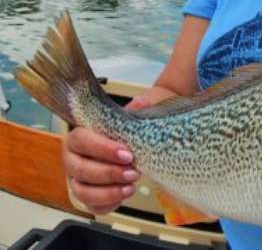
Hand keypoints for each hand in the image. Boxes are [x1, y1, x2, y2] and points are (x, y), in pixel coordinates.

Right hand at [61, 95, 150, 214]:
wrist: (125, 148)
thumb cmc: (121, 134)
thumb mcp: (127, 120)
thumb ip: (132, 111)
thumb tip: (142, 102)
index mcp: (78, 137)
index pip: (82, 140)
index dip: (103, 149)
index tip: (127, 154)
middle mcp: (72, 160)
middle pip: (81, 170)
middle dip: (109, 173)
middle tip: (134, 172)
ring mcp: (77, 180)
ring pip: (83, 191)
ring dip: (108, 191)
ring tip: (131, 186)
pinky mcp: (87, 197)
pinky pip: (91, 206)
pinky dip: (109, 203)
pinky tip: (125, 194)